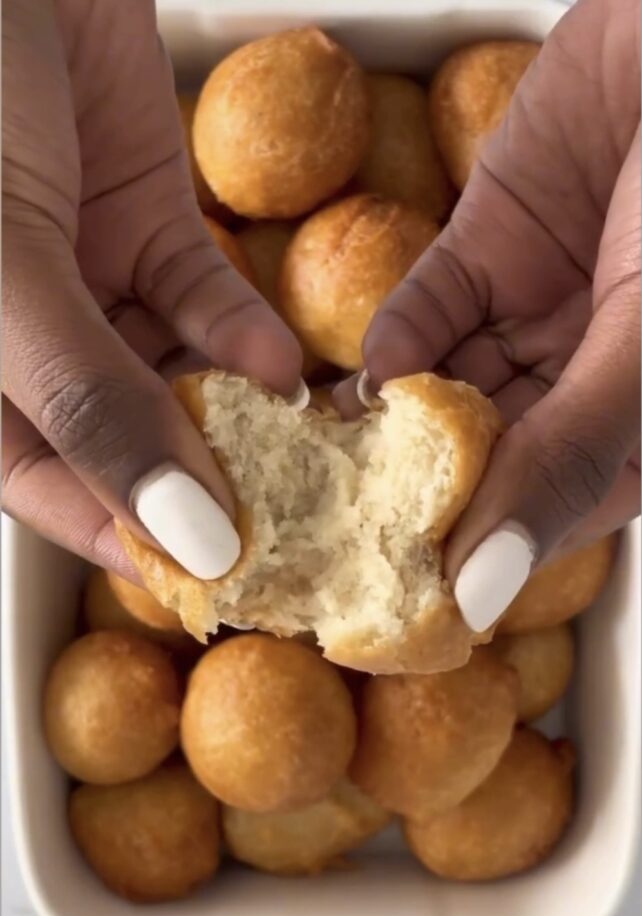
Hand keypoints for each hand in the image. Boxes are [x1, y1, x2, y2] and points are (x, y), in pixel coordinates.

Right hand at [2, 0, 302, 579]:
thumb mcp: (4, 269)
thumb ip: (91, 403)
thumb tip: (184, 537)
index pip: (52, 484)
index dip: (133, 537)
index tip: (222, 581)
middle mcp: (27, 337)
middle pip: (125, 439)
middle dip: (205, 482)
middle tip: (292, 529)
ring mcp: (85, 280)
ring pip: (173, 374)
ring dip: (238, 410)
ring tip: (308, 455)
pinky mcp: (145, 217)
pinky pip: (203, 298)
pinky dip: (244, 332)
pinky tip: (285, 365)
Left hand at [337, 0, 639, 629]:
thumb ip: (570, 454)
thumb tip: (488, 586)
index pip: (549, 514)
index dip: (476, 554)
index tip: (392, 594)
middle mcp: (589, 383)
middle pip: (488, 459)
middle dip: (412, 492)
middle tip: (328, 534)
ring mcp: (539, 317)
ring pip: (449, 391)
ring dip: (387, 425)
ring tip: (316, 471)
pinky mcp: (491, 248)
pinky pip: (431, 310)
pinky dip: (396, 342)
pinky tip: (359, 379)